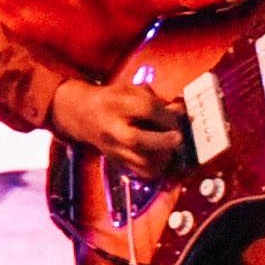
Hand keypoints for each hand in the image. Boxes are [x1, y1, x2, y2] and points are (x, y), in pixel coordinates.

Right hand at [51, 76, 187, 171]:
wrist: (83, 115)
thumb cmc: (113, 100)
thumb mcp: (131, 91)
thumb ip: (155, 100)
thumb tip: (180, 112)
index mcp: (116, 104)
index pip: (146, 109)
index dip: (168, 113)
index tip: (178, 114)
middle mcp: (112, 129)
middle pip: (138, 140)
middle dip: (164, 140)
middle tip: (178, 137)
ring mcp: (114, 149)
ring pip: (142, 162)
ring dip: (163, 156)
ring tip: (171, 147)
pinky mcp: (118, 163)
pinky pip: (143, 173)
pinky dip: (158, 167)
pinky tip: (162, 157)